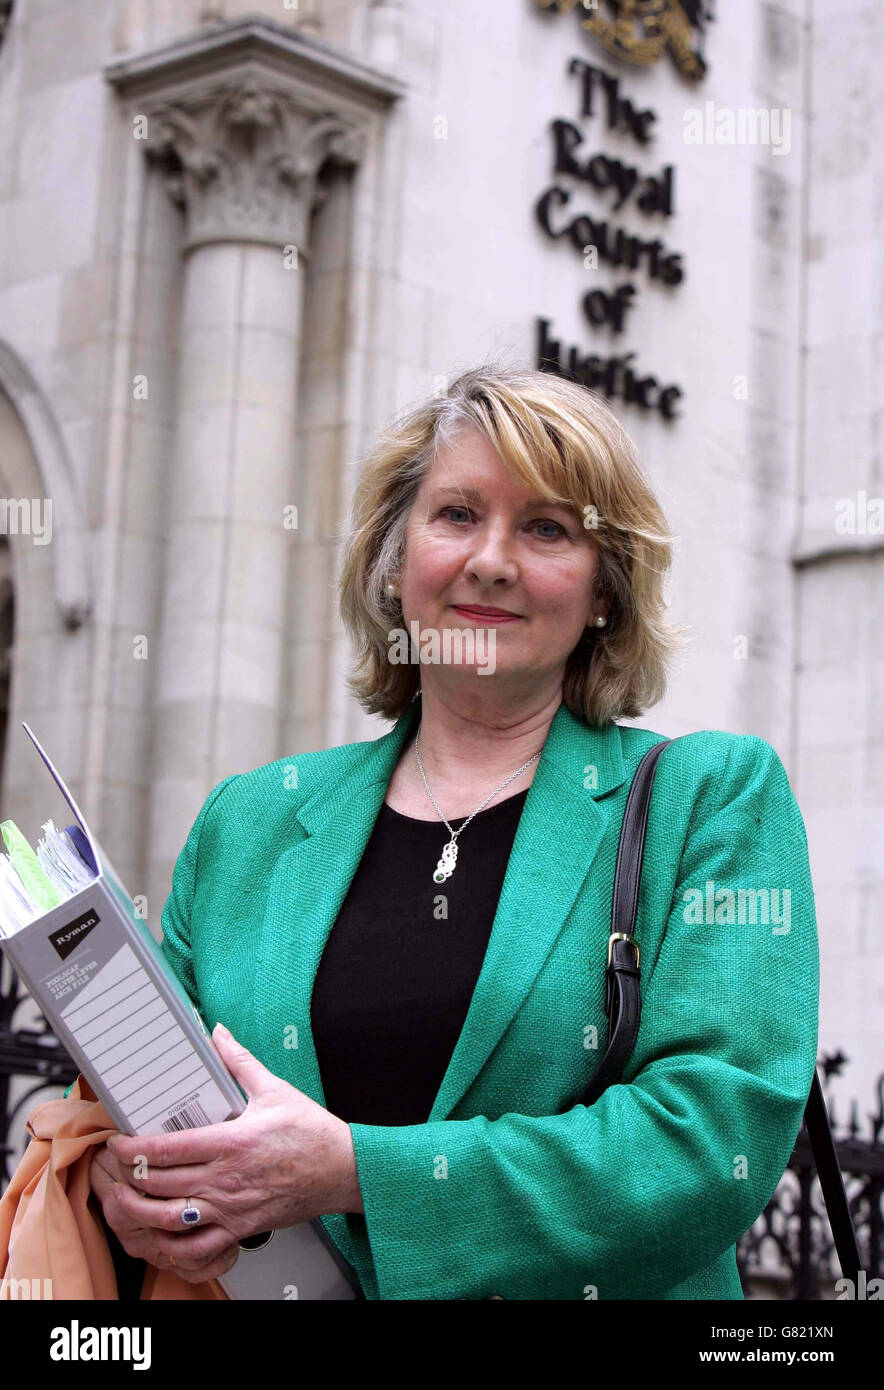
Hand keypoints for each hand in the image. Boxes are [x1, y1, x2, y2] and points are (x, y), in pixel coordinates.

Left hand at [98, 1022, 360, 1275]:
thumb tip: (218, 1033)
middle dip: (129, 1177)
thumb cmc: (311, 1133)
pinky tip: (161, 1232)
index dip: (134, 1149)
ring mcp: (231, 1208)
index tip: (119, 1143)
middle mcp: (226, 1179)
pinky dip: (172, 1244)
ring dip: (141, 1212)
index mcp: (232, 1142)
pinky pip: (198, 1247)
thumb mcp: (275, 1089)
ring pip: (171, 1219)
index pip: (167, 1149)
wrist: (341, 1171)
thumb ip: (239, 1062)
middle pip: (160, 1184)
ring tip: (128, 1198)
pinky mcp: (240, 1228)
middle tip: (117, 1167)